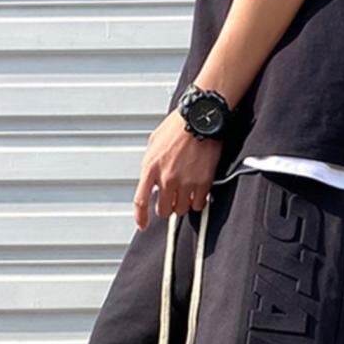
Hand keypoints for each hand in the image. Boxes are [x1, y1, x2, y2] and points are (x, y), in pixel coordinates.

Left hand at [133, 110, 222, 225]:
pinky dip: (198, 201)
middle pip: (164, 210)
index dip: (141, 217)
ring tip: (186, 192)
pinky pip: (199, 204)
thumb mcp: (154, 142)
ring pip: (182, 209)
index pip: (141, 201)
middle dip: (167, 207)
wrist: (200, 119)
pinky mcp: (203, 183)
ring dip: (183, 204)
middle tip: (171, 198)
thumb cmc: (178, 126)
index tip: (143, 224)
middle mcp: (166, 178)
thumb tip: (151, 175)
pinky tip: (198, 191)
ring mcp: (185, 182)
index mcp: (151, 168)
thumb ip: (150, 163)